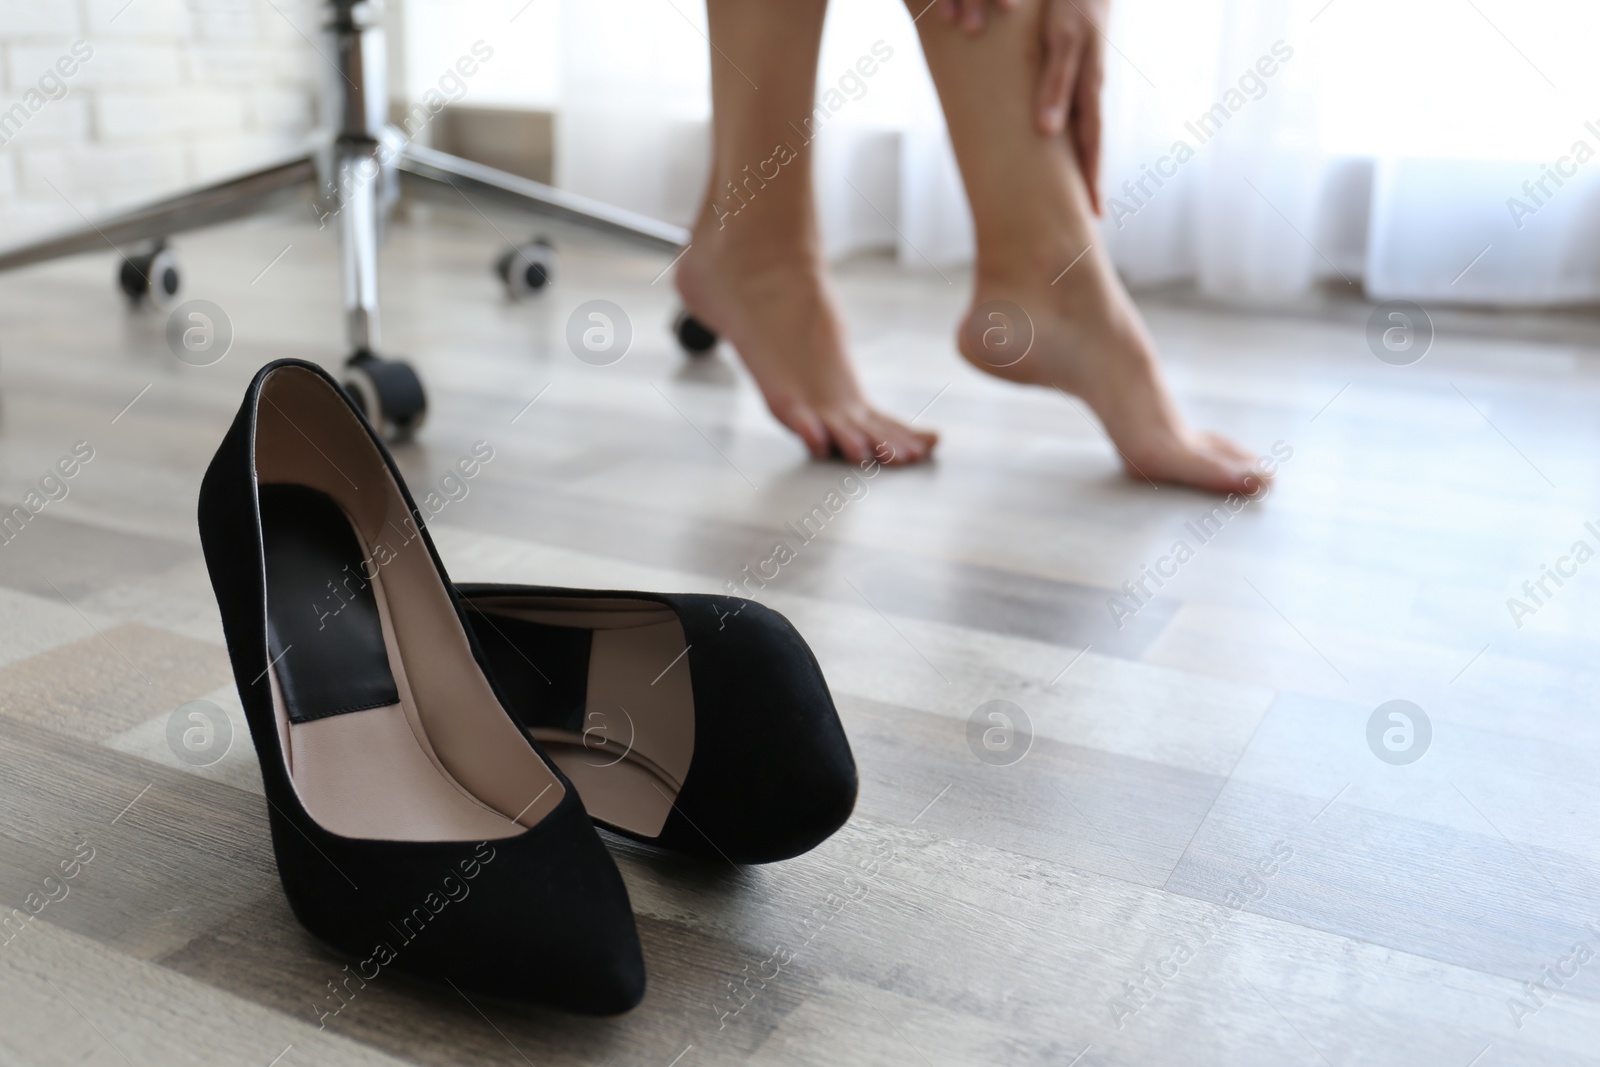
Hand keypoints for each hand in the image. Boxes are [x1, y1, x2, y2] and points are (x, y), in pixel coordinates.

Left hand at [939, 0, 1107, 214]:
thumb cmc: (1071, 3)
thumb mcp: (1062, 41)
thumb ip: (1055, 83)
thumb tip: (1047, 131)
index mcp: (1090, 88)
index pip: (1091, 145)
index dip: (1092, 179)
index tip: (1095, 213)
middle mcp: (1090, 87)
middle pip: (1091, 143)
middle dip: (1091, 179)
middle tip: (1092, 215)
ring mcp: (1085, 78)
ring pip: (1084, 128)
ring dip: (1083, 160)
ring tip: (1079, 190)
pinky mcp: (1076, 66)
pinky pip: (1075, 109)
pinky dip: (1073, 134)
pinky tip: (1061, 143)